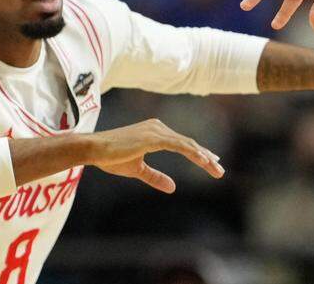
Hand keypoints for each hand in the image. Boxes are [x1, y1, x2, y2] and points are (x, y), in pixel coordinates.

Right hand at [90, 119, 223, 193]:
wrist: (94, 149)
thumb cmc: (111, 157)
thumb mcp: (137, 170)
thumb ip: (155, 177)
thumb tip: (173, 187)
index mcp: (155, 132)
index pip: (182, 143)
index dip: (198, 153)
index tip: (211, 162)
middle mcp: (158, 127)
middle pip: (188, 142)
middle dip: (205, 156)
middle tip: (219, 169)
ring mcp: (156, 130)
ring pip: (187, 144)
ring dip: (203, 157)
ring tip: (216, 168)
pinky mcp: (153, 137)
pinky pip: (178, 145)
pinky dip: (192, 152)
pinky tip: (203, 160)